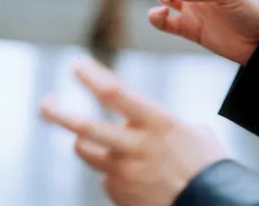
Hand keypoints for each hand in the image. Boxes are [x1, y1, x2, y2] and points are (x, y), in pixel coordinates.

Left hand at [41, 59, 226, 205]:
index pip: (115, 93)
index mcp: (157, 124)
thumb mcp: (194, 134)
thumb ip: (163, 126)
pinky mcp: (120, 195)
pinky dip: (115, 172)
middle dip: (59, 113)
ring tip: (87, 138)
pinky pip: (106, 177)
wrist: (213, 203)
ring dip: (85, 142)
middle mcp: (136, 147)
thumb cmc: (209, 165)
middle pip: (85, 128)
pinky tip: (138, 178)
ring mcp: (125, 173)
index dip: (92, 77)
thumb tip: (145, 128)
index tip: (76, 65)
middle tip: (45, 103)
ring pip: (87, 151)